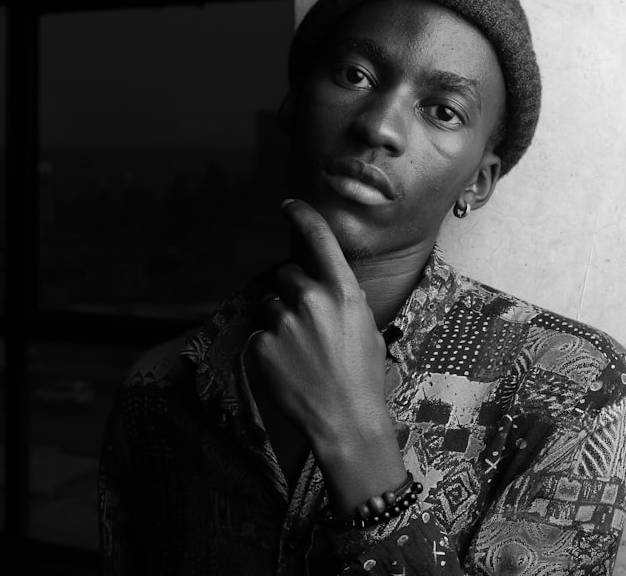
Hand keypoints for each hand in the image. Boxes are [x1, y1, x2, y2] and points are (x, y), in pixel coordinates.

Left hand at [249, 199, 387, 443]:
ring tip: (301, 351)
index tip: (288, 205)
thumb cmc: (363, 376)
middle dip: (293, 292)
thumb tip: (323, 285)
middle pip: (287, 275)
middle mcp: (311, 299)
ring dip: (280, 319)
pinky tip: (290, 367)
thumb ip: (342, 299)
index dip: (302, 216)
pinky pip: (260, 333)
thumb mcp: (365, 327)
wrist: (345, 421)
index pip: (319, 239)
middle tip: (308, 324)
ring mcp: (284, 322)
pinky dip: (270, 347)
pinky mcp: (262, 344)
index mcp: (343, 292)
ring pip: (270, 304)